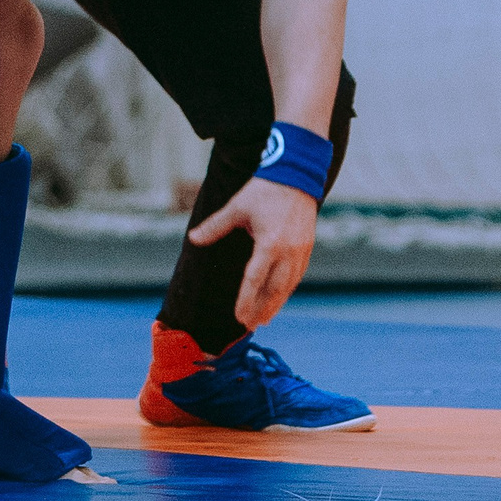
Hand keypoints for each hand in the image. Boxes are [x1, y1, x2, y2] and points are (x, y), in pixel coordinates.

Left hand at [185, 176, 318, 328]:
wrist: (296, 175)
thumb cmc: (264, 190)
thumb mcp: (236, 207)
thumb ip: (215, 226)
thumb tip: (193, 239)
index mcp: (269, 244)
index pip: (255, 280)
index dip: (246, 301)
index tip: (239, 318)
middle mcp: (288, 251)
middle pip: (275, 290)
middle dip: (262, 309)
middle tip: (250, 325)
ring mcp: (301, 250)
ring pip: (289, 285)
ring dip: (276, 303)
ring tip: (265, 318)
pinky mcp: (308, 247)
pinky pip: (297, 275)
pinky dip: (288, 290)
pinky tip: (280, 296)